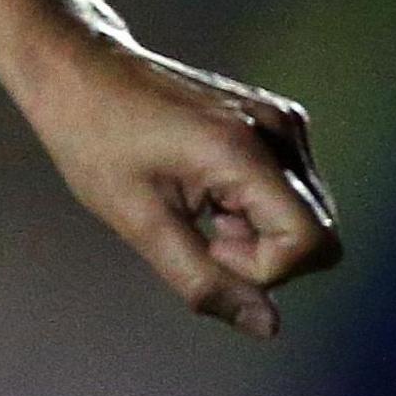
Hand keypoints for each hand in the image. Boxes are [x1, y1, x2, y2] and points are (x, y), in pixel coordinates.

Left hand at [15, 33, 341, 336]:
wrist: (78, 67)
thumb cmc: (93, 138)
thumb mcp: (136, 220)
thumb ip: (202, 280)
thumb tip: (267, 327)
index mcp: (245, 150)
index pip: (312, 243)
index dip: (262, 268)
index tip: (205, 244)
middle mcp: (280, 130)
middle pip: (318, 235)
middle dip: (260, 253)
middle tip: (198, 227)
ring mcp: (283, 121)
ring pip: (307, 217)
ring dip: (255, 231)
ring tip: (196, 203)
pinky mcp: (277, 121)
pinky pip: (292, 193)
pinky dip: (254, 206)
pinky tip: (205, 187)